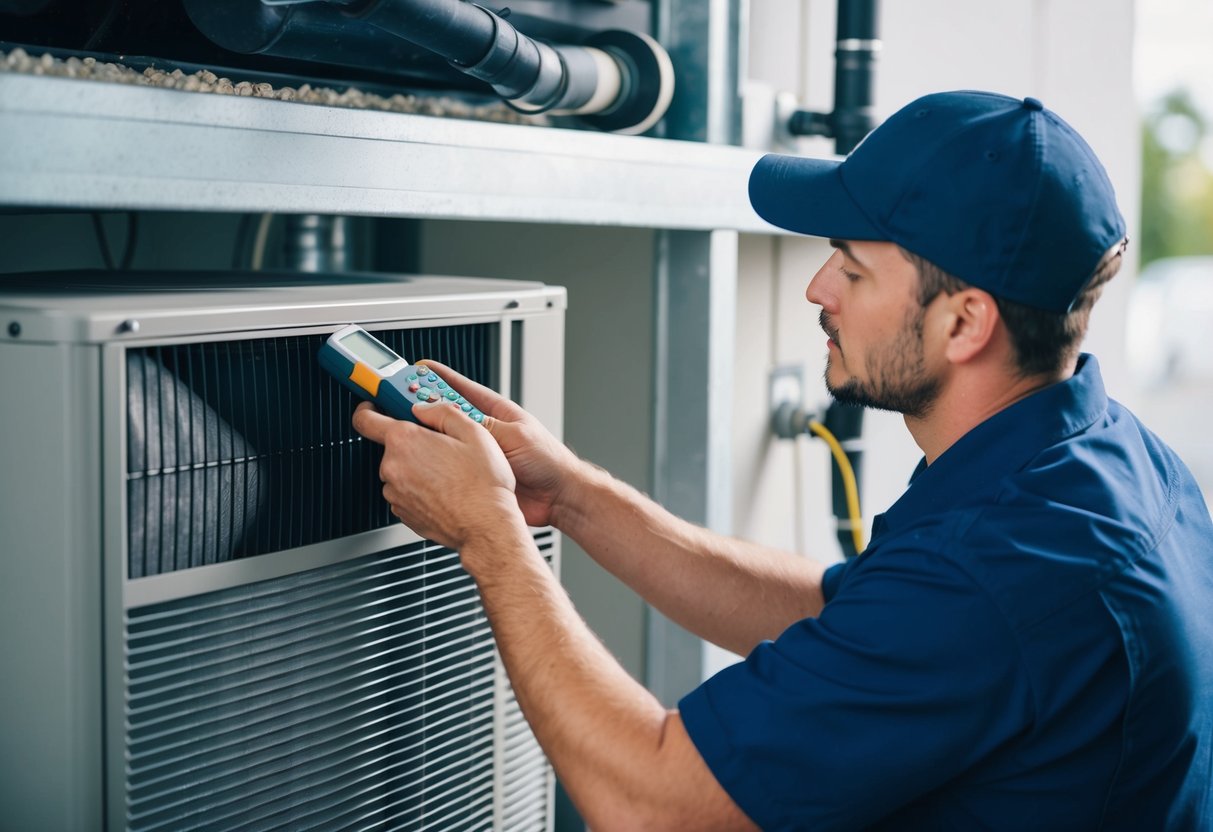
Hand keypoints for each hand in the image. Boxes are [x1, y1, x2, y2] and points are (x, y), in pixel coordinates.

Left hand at [351, 399, 524, 552]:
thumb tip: (423, 408)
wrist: (486, 526)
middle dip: (413, 445)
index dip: (367, 409)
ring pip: (401, 471)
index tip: (373, 408)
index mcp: (405, 441)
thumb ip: (441, 412)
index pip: (365, 419)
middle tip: (442, 449)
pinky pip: (407, 493)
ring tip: (449, 475)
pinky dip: (421, 490)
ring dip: (418, 469)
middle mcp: (393, 467)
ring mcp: (396, 493)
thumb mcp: (473, 432)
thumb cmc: (482, 484)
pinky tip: (445, 491)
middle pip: (392, 447)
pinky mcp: (403, 513)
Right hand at [415, 359, 581, 528]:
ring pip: (445, 440)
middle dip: (423, 405)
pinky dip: (434, 462)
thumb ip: (484, 426)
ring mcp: (478, 453)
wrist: (559, 497)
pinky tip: (420, 459)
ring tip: (403, 426)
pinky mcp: (475, 475)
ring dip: (426, 434)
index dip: (439, 378)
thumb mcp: (515, 437)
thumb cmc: (548, 462)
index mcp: (496, 412)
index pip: (462, 390)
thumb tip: (453, 415)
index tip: (417, 369)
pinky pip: (450, 465)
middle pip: (447, 413)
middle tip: (397, 398)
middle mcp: (484, 431)